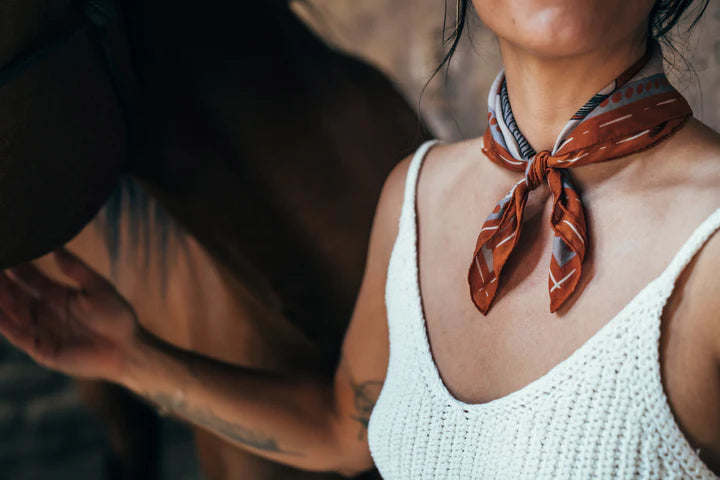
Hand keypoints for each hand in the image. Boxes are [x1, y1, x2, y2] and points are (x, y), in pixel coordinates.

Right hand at [0, 249, 138, 379]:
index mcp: (56, 294)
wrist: (126, 349)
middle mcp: (44, 311)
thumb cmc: (117, 316)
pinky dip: (4, 323)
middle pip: (14, 293)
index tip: (5, 248)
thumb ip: (77, 269)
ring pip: (10, 313)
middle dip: (1, 281)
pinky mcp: (40, 348)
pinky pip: (17, 335)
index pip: (28, 276)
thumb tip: (56, 246)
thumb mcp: (98, 287)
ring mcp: (40, 329)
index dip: (15, 266)